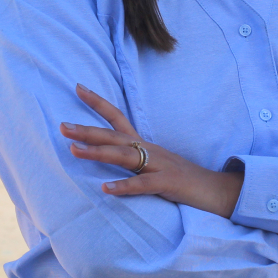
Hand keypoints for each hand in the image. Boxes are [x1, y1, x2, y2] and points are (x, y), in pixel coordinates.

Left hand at [61, 83, 243, 218]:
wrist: (216, 190)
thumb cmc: (182, 179)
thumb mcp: (154, 164)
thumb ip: (132, 158)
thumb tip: (107, 155)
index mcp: (145, 143)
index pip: (118, 117)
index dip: (98, 102)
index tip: (77, 87)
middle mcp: (150, 149)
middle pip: (115, 135)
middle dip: (86, 129)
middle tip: (61, 125)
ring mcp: (159, 165)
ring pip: (125, 156)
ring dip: (98, 152)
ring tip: (74, 150)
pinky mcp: (169, 183)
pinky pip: (143, 185)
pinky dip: (124, 186)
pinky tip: (105, 189)